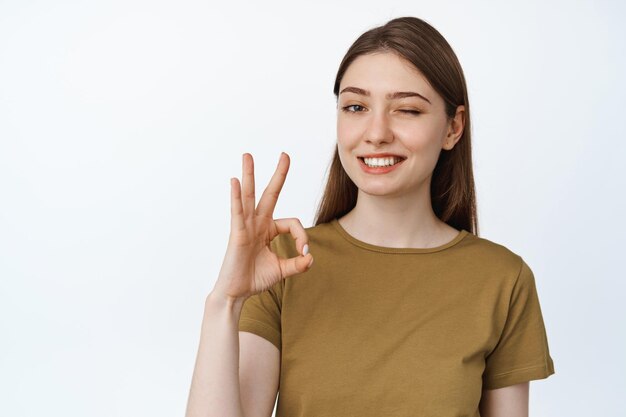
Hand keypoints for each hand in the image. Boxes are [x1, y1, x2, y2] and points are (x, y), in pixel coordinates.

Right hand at [211, 152, 312, 302]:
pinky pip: (237, 212)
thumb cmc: (254, 279)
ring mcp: (246, 227)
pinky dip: (236, 197)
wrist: (236, 293)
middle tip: (285, 154)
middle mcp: (257, 224)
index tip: (304, 253)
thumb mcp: (282, 270)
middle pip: (269, 194)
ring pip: (249, 197)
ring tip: (247, 156)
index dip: (302, 236)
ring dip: (249, 175)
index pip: (292, 223)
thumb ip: (298, 264)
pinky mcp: (236, 234)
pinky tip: (235, 182)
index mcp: (268, 229)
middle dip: (278, 175)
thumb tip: (310, 258)